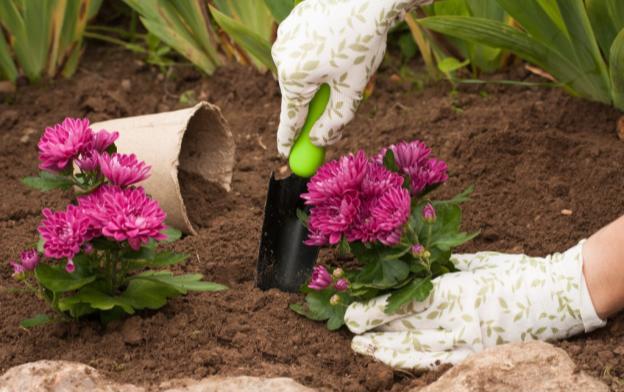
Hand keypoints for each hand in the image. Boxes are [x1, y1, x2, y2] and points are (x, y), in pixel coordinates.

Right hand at [272, 0, 431, 157]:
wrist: (367, 0)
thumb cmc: (362, 45)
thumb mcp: (353, 90)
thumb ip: (335, 121)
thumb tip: (318, 142)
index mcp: (293, 77)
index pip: (291, 119)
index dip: (289, 141)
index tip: (285, 156)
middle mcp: (281, 57)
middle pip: (296, 94)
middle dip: (312, 104)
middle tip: (330, 107)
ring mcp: (284, 37)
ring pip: (298, 70)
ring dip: (316, 77)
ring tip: (341, 62)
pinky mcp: (291, 22)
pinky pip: (300, 49)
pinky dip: (314, 54)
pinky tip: (334, 44)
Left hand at [344, 242, 605, 368]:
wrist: (555, 295)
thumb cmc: (512, 273)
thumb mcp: (472, 264)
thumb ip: (440, 270)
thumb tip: (411, 268)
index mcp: (453, 292)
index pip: (401, 304)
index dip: (373, 309)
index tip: (352, 310)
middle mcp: (455, 321)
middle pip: (402, 329)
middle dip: (371, 329)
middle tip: (349, 328)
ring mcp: (466, 343)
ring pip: (414, 352)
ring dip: (384, 349)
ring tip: (362, 347)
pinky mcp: (475, 356)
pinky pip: (436, 363)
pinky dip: (411, 361)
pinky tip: (394, 360)